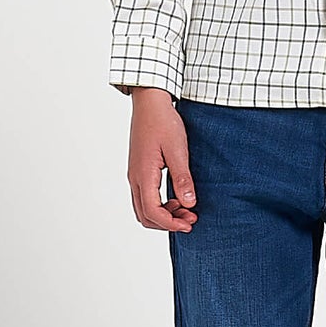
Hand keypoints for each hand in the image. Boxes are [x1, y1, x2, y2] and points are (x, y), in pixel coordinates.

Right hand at [125, 88, 197, 229]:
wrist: (150, 103)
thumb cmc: (162, 122)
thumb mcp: (178, 150)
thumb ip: (182, 178)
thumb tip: (189, 203)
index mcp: (143, 175)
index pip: (153, 212)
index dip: (171, 224)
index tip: (189, 224)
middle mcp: (135, 178)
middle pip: (145, 215)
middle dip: (167, 222)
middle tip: (190, 218)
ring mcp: (135, 174)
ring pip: (143, 207)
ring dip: (163, 214)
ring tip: (186, 208)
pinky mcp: (139, 170)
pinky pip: (145, 196)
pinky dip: (159, 204)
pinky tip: (176, 197)